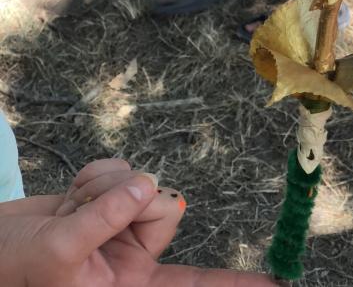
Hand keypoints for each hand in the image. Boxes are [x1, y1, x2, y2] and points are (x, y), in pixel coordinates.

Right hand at [0, 162, 274, 286]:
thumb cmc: (15, 271)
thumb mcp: (57, 255)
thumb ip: (106, 218)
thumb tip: (148, 183)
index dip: (236, 286)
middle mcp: (135, 256)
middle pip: (166, 205)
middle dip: (125, 201)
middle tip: (84, 215)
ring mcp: (123, 223)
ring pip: (143, 182)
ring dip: (102, 187)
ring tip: (70, 209)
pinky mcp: (109, 199)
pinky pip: (120, 170)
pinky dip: (92, 176)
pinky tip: (70, 195)